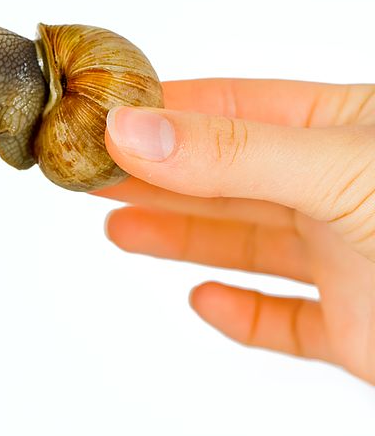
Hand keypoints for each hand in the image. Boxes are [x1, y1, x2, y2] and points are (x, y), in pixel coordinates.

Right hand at [99, 79, 374, 383]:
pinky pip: (284, 319)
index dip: (162, 114)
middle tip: (88, 174)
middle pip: (225, 179)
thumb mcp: (338, 170)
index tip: (98, 120)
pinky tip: (206, 301)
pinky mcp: (355, 327)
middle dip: (153, 178)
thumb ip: (233, 154)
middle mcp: (341, 190)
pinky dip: (240, 314)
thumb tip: (132, 132)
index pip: (233, 108)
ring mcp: (349, 260)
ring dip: (181, 239)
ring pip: (247, 245)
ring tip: (121, 229)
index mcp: (347, 128)